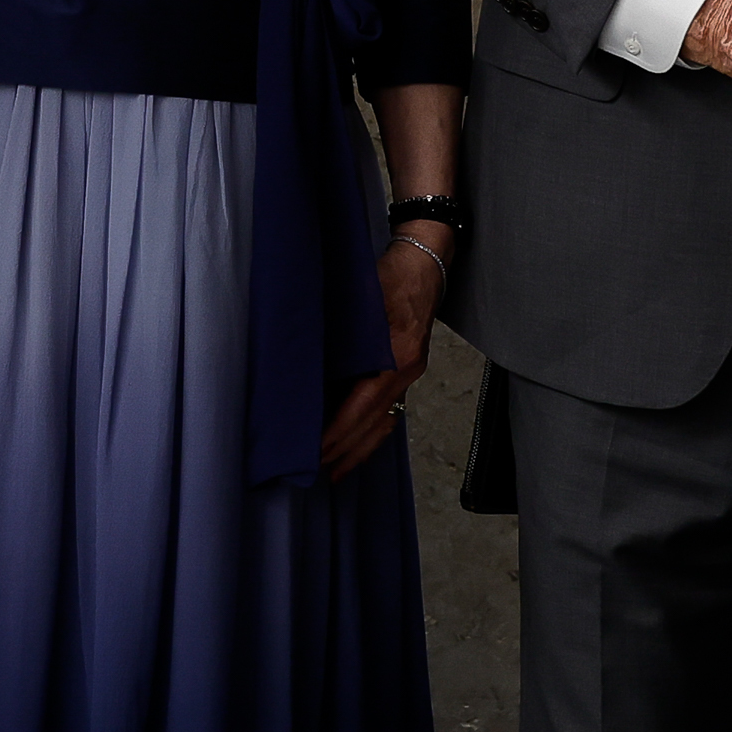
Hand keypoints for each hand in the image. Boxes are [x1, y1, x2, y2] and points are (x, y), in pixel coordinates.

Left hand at [324, 219, 449, 482]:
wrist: (425, 261)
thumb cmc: (390, 275)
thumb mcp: (360, 301)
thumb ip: (340, 335)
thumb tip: (306, 368)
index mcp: (396, 357)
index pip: (362, 408)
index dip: (338, 433)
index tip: (317, 451)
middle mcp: (408, 371)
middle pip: (376, 425)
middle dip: (347, 451)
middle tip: (319, 471)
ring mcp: (412, 372)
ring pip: (387, 423)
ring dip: (362, 449)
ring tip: (338, 470)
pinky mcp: (409, 369)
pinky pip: (392, 409)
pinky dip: (374, 431)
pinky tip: (360, 442)